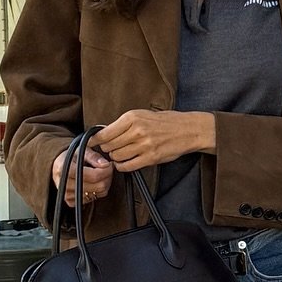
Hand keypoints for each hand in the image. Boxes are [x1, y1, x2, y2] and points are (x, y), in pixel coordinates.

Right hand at [52, 144, 113, 207]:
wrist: (58, 166)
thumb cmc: (71, 157)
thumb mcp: (81, 150)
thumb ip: (93, 156)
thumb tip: (106, 164)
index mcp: (65, 169)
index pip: (95, 176)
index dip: (107, 170)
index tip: (109, 164)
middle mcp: (65, 184)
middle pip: (99, 186)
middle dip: (107, 176)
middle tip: (106, 169)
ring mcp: (67, 195)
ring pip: (99, 193)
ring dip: (104, 183)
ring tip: (99, 174)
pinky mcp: (70, 202)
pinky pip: (93, 199)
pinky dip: (96, 191)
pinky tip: (92, 183)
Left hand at [94, 110, 216, 171]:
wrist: (188, 130)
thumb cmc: (166, 121)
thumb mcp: (143, 115)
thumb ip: (124, 124)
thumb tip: (104, 132)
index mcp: (132, 117)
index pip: (105, 133)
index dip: (96, 140)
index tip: (92, 143)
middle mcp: (137, 131)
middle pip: (109, 146)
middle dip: (107, 149)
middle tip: (111, 148)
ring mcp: (144, 145)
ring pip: (117, 157)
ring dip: (116, 158)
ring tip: (121, 154)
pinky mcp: (150, 158)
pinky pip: (128, 166)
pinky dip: (123, 166)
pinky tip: (125, 162)